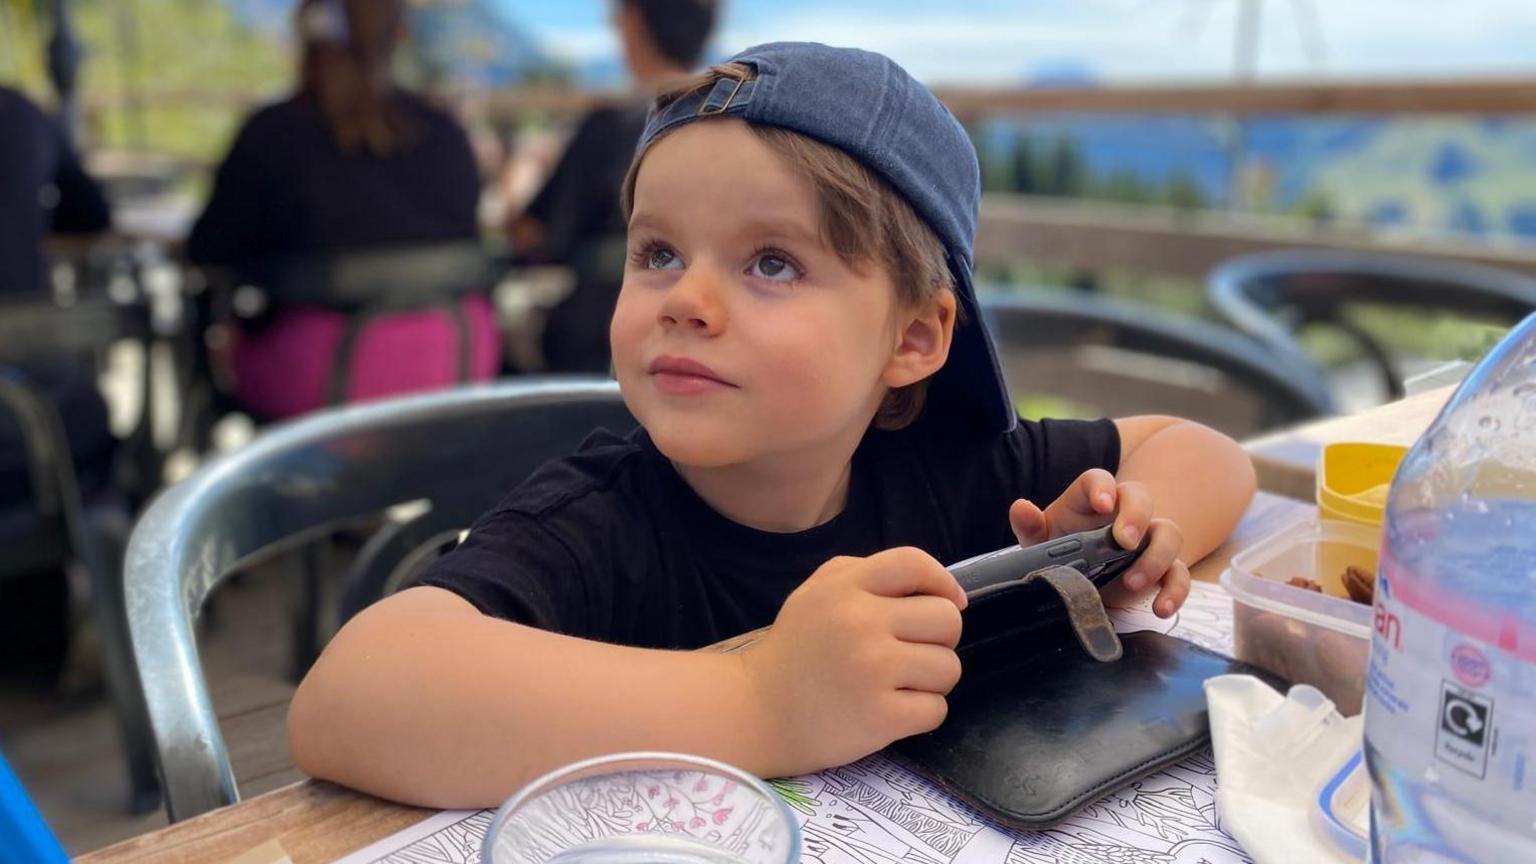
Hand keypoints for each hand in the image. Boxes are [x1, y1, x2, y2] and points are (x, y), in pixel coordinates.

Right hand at [738, 548, 966, 773]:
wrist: (754, 711)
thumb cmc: (793, 652)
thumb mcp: (813, 594)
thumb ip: (859, 574)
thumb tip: (930, 583)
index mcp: (845, 588)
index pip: (914, 564)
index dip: (943, 581)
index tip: (950, 601)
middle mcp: (861, 623)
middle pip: (947, 619)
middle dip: (939, 639)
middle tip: (911, 653)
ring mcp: (874, 670)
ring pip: (949, 667)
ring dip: (931, 680)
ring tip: (898, 685)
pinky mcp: (882, 717)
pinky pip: (937, 709)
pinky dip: (921, 714)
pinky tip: (891, 711)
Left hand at [1008, 469, 1189, 617]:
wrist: (1082, 581)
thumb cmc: (1062, 550)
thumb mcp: (1042, 541)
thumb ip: (1031, 526)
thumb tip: (1021, 507)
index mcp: (1091, 500)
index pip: (1100, 480)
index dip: (1103, 487)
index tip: (1102, 503)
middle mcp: (1124, 514)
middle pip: (1142, 498)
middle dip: (1137, 516)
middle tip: (1125, 541)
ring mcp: (1147, 541)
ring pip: (1169, 533)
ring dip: (1156, 556)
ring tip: (1132, 583)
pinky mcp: (1162, 569)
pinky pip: (1180, 574)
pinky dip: (1176, 591)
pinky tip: (1161, 609)